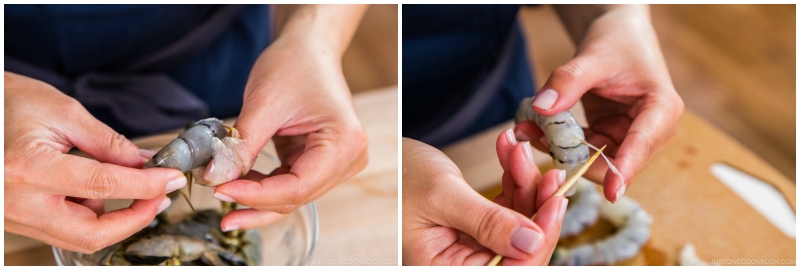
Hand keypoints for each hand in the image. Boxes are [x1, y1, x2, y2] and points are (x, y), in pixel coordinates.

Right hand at [3, 72, 185, 252]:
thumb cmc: (8, 102)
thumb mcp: (64, 113)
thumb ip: (110, 144)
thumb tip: (148, 163)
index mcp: (30, 168)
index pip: (105, 184)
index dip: (147, 184)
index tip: (172, 178)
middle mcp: (19, 202)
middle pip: (91, 233)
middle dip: (134, 219)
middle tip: (159, 196)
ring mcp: (13, 216)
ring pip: (78, 237)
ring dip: (113, 218)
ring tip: (129, 186)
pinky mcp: (15, 220)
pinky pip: (62, 229)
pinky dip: (89, 215)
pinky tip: (94, 190)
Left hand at [212, 5, 368, 230]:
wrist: (308, 48)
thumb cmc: (294, 65)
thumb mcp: (264, 104)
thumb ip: (241, 146)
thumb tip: (215, 178)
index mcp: (345, 143)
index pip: (298, 187)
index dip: (257, 196)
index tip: (221, 190)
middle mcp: (349, 158)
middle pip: (297, 197)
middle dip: (255, 202)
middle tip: (218, 202)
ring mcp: (337, 163)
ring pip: (292, 196)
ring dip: (257, 199)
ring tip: (223, 195)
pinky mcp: (322, 163)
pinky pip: (290, 185)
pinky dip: (263, 187)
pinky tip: (237, 184)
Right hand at [402, 131, 567, 265]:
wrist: (383, 156)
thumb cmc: (399, 176)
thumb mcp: (443, 195)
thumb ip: (488, 221)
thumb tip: (532, 241)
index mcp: (446, 269)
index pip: (510, 268)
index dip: (539, 239)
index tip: (556, 202)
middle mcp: (462, 264)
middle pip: (521, 248)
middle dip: (536, 207)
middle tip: (548, 173)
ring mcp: (472, 247)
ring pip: (519, 225)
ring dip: (526, 186)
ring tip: (519, 151)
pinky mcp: (478, 228)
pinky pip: (508, 210)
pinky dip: (514, 181)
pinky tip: (511, 154)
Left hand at [515, 5, 683, 201]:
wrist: (618, 34)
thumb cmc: (617, 41)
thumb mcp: (592, 57)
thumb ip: (568, 81)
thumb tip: (541, 107)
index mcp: (661, 110)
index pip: (642, 145)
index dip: (626, 170)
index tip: (613, 194)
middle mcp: (651, 131)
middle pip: (614, 162)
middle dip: (574, 158)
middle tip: (533, 138)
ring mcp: (628, 137)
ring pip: (593, 161)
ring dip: (561, 152)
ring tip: (528, 130)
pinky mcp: (609, 138)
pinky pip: (582, 151)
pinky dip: (559, 144)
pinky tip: (535, 129)